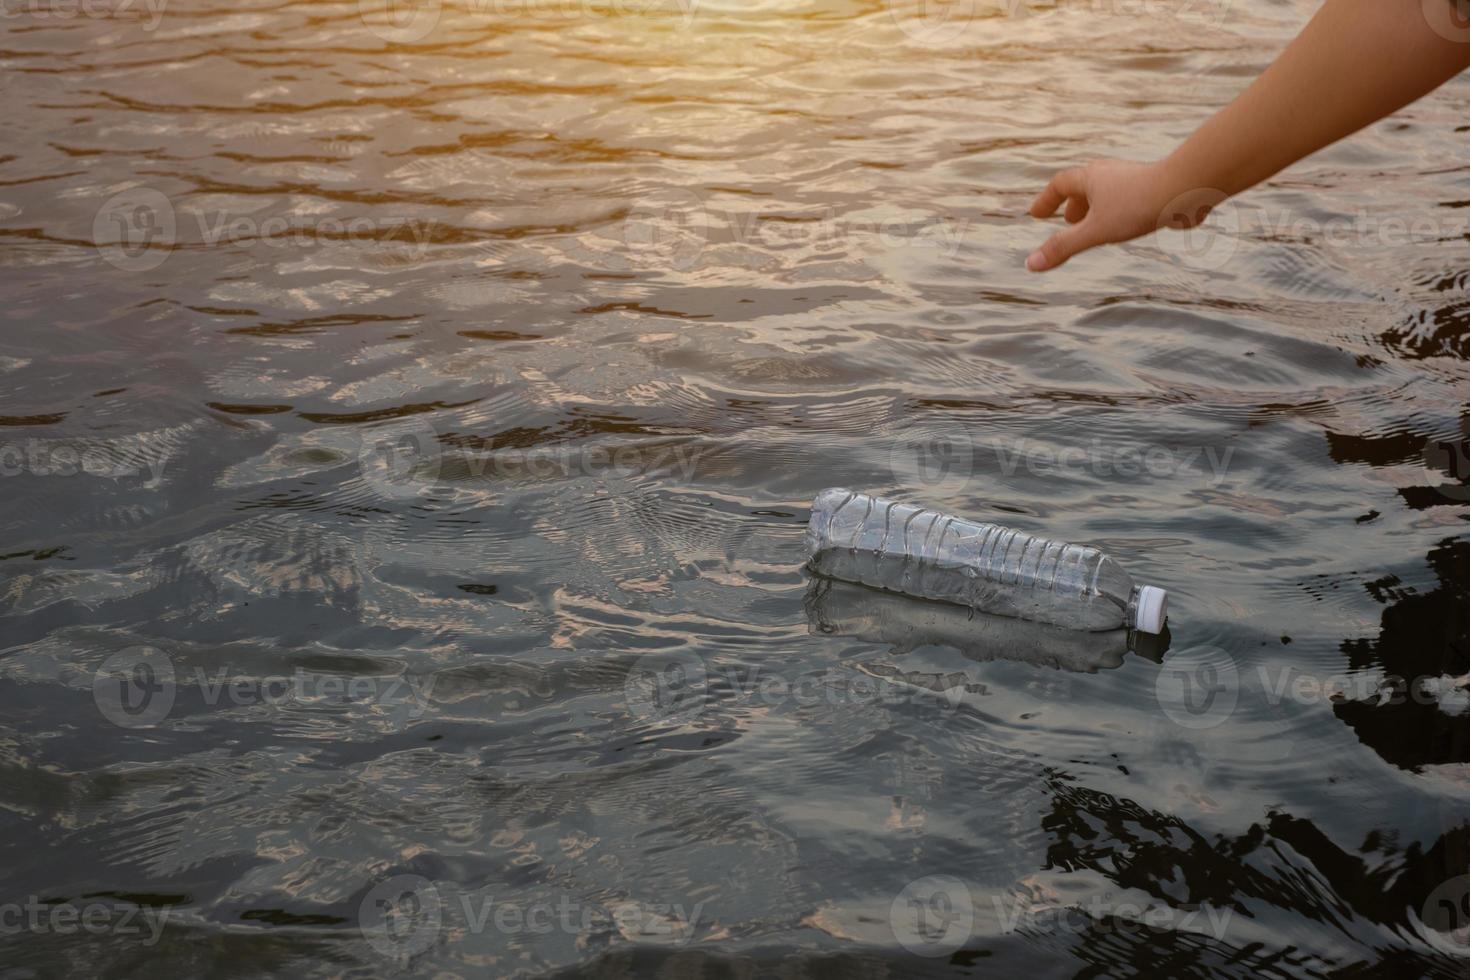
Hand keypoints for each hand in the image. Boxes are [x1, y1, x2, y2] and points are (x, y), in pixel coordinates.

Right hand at [1026, 159, 1216, 272]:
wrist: (1186, 188)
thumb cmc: (1138, 206)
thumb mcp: (1095, 232)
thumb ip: (1063, 247)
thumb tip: (1030, 264)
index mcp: (1089, 178)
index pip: (1059, 185)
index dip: (1046, 200)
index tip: (1036, 215)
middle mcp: (1108, 173)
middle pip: (1082, 186)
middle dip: (1071, 204)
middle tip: (1066, 221)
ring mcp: (1131, 179)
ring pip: (1105, 191)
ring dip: (1094, 207)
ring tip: (1093, 225)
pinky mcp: (1151, 187)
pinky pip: (1125, 197)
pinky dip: (1115, 210)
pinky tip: (1125, 223)